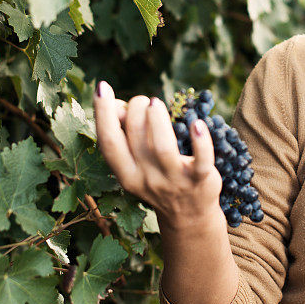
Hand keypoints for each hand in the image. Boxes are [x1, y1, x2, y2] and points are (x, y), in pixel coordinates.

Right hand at [93, 80, 223, 229]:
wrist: (189, 216)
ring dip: (157, 119)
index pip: (108, 143)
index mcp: (126, 175)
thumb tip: (118, 105)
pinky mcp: (201, 180)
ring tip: (155, 103)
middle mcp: (147, 179)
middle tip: (145, 101)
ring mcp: (174, 180)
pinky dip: (201, 141)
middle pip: (135, 138)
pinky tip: (197, 124)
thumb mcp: (136, 164)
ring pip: (162, 148)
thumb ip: (126, 136)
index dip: (102, 114)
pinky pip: (202, 160)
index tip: (102, 87)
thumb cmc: (158, 178)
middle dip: (136, 109)